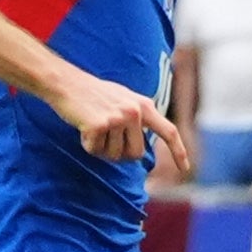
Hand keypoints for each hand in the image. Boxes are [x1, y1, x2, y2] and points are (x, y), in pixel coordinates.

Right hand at [51, 69, 190, 174]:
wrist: (65, 83)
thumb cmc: (94, 94)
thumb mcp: (125, 100)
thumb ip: (139, 118)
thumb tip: (144, 147)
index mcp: (144, 106)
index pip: (169, 131)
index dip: (178, 152)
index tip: (186, 168)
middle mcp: (135, 112)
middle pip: (135, 154)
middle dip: (119, 153)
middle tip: (105, 137)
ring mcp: (117, 118)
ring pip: (114, 155)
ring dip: (101, 148)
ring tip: (94, 127)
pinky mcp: (99, 125)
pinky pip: (95, 150)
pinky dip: (87, 144)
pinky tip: (83, 127)